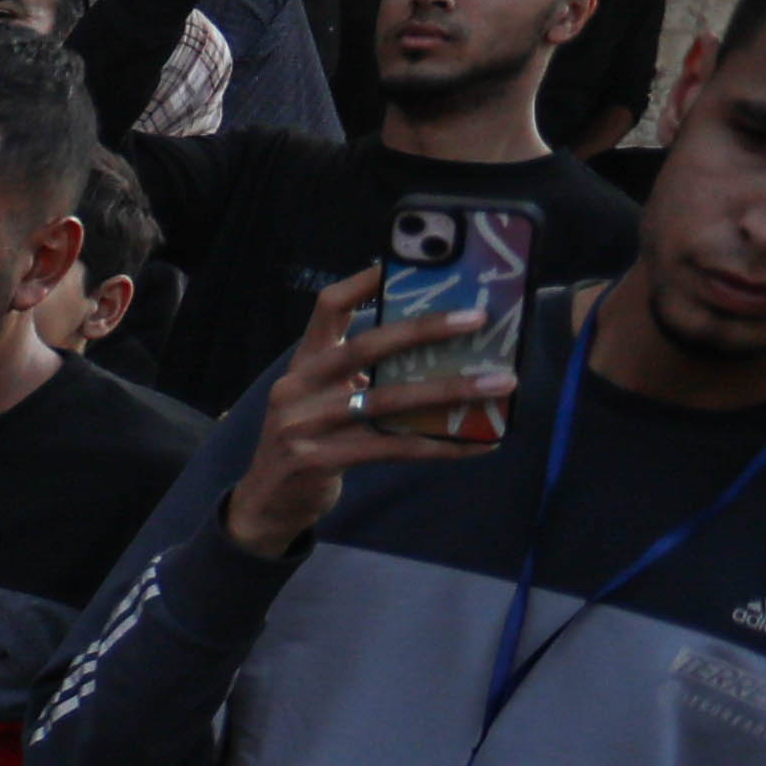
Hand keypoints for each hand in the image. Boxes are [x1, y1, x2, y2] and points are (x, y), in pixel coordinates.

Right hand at [216, 267, 507, 555]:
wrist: (267, 502)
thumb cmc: (310, 441)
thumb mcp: (323, 399)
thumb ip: (360, 376)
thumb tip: (434, 353)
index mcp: (304, 363)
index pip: (329, 307)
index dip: (366, 282)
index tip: (407, 264)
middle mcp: (299, 386)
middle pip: (366, 347)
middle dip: (426, 329)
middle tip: (477, 320)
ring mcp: (304, 424)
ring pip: (387, 401)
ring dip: (449, 391)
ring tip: (498, 384)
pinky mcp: (319, 460)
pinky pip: (392, 448)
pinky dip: (440, 445)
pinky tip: (477, 444)